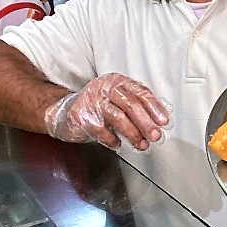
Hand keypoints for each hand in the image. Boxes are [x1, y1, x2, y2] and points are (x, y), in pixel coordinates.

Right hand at [44, 74, 169, 151]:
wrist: (63, 112)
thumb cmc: (96, 108)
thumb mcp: (117, 101)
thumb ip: (136, 106)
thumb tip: (159, 121)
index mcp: (116, 81)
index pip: (140, 92)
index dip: (154, 107)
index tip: (163, 121)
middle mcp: (104, 87)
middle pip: (130, 104)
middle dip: (146, 123)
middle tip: (155, 136)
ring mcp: (91, 101)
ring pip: (118, 117)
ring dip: (133, 134)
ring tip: (141, 144)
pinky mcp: (81, 115)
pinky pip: (102, 130)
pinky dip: (113, 140)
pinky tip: (118, 144)